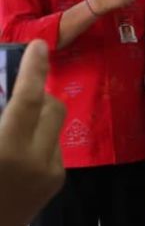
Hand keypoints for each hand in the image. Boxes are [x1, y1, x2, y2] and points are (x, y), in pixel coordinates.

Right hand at [0, 40, 64, 225]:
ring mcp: (50, 171)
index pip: (27, 101)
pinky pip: (53, 144)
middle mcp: (34, 160)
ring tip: (12, 126)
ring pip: (54, 124)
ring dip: (36, 117)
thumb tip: (4, 93)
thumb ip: (0, 113)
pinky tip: (16, 153)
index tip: (40, 46)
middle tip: (17, 92)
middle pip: (51, 106)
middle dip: (38, 93)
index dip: (33, 71)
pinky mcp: (58, 179)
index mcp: (5, 151)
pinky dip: (37, 138)